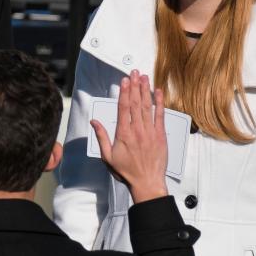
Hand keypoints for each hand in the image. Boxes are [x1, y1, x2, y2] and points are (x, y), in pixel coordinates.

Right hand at [90, 69, 167, 202]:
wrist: (147, 182)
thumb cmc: (127, 171)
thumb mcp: (108, 156)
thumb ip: (101, 137)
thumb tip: (94, 122)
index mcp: (123, 134)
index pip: (123, 108)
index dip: (124, 92)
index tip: (124, 81)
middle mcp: (137, 130)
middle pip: (135, 103)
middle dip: (134, 86)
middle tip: (134, 73)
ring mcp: (150, 132)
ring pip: (147, 106)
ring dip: (145, 90)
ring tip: (143, 77)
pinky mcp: (160, 135)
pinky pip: (160, 115)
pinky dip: (159, 102)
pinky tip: (158, 92)